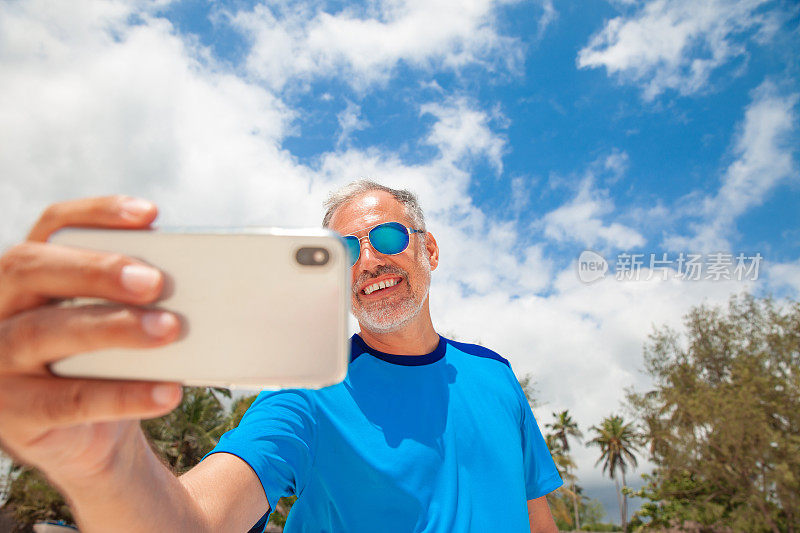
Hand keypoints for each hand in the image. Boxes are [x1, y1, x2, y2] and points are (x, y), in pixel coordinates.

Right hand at [0, 196, 182, 486]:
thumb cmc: (109, 365)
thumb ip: (138, 298)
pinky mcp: (13, 415)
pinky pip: (68, 401)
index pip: (51, 226)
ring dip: (112, 327)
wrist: (91, 440)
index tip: (151, 215)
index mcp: (28, 276)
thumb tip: (193, 283)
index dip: (96, 214)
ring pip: (43, 333)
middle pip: (31, 269)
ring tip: (170, 330)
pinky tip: (167, 392)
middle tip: (156, 281)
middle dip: (96, 269)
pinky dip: (123, 396)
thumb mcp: (118, 323)